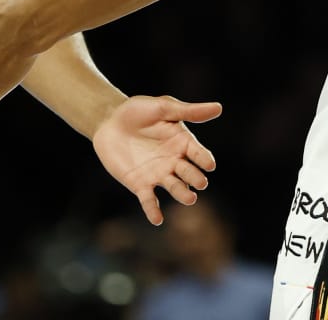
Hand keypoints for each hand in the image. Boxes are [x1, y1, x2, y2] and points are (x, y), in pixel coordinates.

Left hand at [91, 95, 223, 225]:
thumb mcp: (164, 107)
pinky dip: (153, 210)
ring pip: (174, 187)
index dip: (204, 159)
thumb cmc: (138, 111)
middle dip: (195, 178)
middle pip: (188, 173)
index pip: (198, 153)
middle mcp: (174, 161)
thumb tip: (219, 108)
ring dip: (182, 194)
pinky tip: (157, 219)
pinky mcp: (139, 184)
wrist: (109, 121)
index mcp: (183, 142)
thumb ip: (189, 111)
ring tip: (190, 199)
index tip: (209, 165)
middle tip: (200, 183)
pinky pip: (149, 200)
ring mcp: (158, 174)